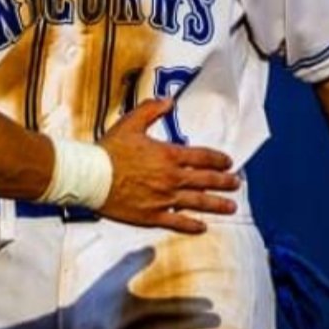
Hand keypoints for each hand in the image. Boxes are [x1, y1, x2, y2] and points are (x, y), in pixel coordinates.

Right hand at [99, 99, 239, 233]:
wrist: (91, 177)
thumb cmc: (110, 150)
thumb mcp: (130, 123)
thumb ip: (151, 110)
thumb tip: (169, 100)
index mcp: (168, 155)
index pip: (201, 157)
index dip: (218, 159)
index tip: (229, 162)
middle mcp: (171, 178)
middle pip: (205, 180)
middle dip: (224, 181)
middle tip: (236, 183)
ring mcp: (164, 199)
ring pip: (198, 203)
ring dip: (217, 205)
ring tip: (231, 206)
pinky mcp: (153, 216)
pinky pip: (178, 222)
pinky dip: (193, 225)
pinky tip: (203, 227)